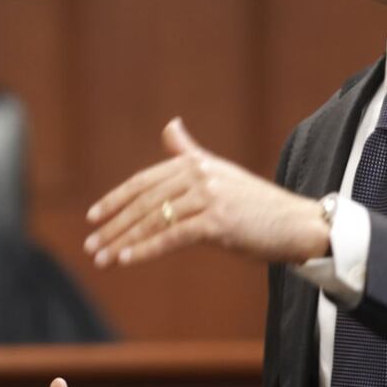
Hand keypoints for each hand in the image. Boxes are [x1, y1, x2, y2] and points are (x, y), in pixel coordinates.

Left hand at [83, 117, 328, 267]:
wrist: (297, 225)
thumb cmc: (257, 205)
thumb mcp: (220, 174)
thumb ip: (190, 152)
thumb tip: (170, 126)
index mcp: (195, 163)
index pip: (144, 181)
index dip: (116, 199)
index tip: (93, 217)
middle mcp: (199, 174)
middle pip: (144, 202)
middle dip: (114, 225)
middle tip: (90, 245)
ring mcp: (209, 196)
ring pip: (154, 220)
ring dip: (123, 241)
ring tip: (101, 258)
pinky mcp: (218, 221)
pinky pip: (171, 237)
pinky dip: (145, 249)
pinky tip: (125, 260)